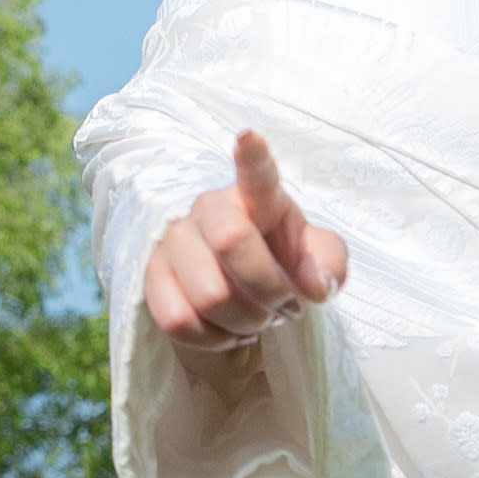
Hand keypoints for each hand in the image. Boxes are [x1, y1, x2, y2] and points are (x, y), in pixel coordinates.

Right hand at [145, 128, 349, 357]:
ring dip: (245, 323)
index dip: (252, 156)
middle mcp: (209, 208)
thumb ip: (328, 264)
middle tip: (285, 306)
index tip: (248, 137)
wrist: (239, 285)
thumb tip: (315, 286)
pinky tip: (226, 331)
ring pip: (208, 294)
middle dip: (269, 290)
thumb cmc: (280, 260)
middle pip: (231, 242)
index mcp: (257, 196)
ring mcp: (174, 240)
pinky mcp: (150, 276)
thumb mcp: (316, 258)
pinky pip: (178, 321)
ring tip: (257, 320)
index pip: (255, 173)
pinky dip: (213, 340)